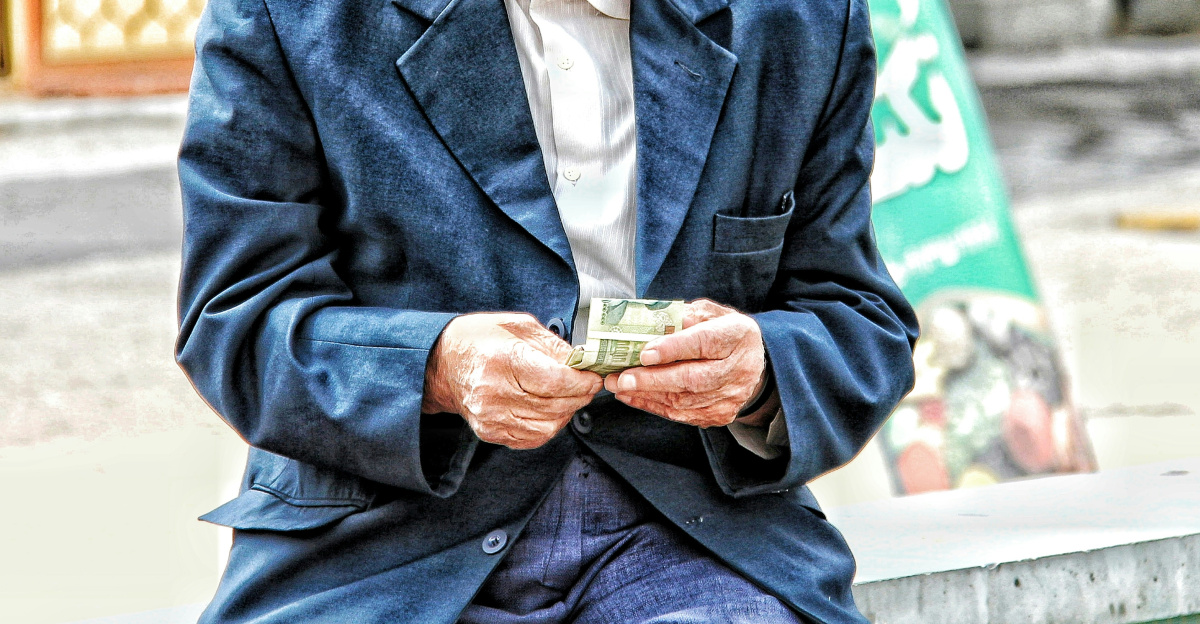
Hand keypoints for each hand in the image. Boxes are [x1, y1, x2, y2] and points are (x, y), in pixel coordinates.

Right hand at [423, 313, 602, 448]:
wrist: (443, 362)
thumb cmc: (479, 339)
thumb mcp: (518, 326)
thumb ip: (553, 346)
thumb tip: (582, 362)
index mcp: (502, 359)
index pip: (555, 381)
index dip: (582, 382)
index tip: (594, 377)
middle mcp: (494, 392)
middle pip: (554, 405)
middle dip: (580, 396)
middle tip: (588, 386)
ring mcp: (491, 417)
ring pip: (547, 427)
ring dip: (567, 413)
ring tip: (569, 396)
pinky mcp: (490, 432)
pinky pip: (532, 438)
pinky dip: (549, 426)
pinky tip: (550, 409)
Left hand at [604, 299, 767, 427]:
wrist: (752, 362)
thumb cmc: (722, 332)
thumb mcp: (711, 313)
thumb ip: (686, 315)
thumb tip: (653, 322)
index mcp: (736, 335)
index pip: (705, 342)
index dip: (673, 348)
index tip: (645, 353)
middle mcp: (738, 369)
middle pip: (693, 378)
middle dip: (652, 380)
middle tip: (621, 378)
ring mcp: (730, 396)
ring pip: (684, 401)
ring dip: (647, 394)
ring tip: (618, 385)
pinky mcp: (720, 414)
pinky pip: (682, 414)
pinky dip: (654, 405)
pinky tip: (633, 396)